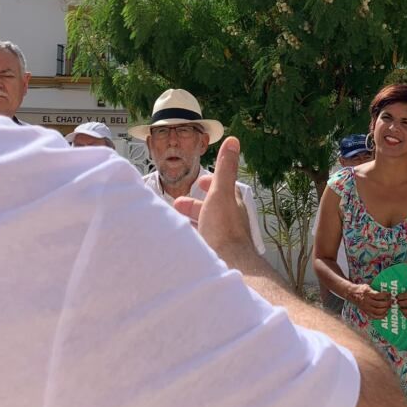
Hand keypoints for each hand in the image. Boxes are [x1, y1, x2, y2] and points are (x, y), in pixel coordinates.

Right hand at [173, 137, 251, 251]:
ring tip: (173, 221)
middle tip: (178, 203)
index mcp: (231, 204)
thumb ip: (225, 168)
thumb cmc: (224, 229)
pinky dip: (189, 236)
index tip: (200, 180)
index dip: (211, 182)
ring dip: (190, 220)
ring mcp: (222, 238)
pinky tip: (180, 241)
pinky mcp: (214, 253)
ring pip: (204, 225)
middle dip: (195, 203)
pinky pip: (200, 241)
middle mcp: (229, 220)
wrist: (227, 264)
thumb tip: (233, 141)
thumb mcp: (221, 192)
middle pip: (211, 208)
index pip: (223, 189)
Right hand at [349, 284, 391, 319]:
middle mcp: (366, 301)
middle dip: (387, 303)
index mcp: (367, 293)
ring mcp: (366, 307)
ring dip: (385, 310)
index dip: (385, 295)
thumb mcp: (367, 286)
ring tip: (389, 307)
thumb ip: (374, 289)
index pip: (378, 295)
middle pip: (379, 304)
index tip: (389, 294)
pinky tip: (385, 314)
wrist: (351, 294)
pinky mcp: (365, 311)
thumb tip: (385, 289)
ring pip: (377, 311)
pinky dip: (380, 316)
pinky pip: (374, 316)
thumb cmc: (361, 289)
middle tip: (391, 301)